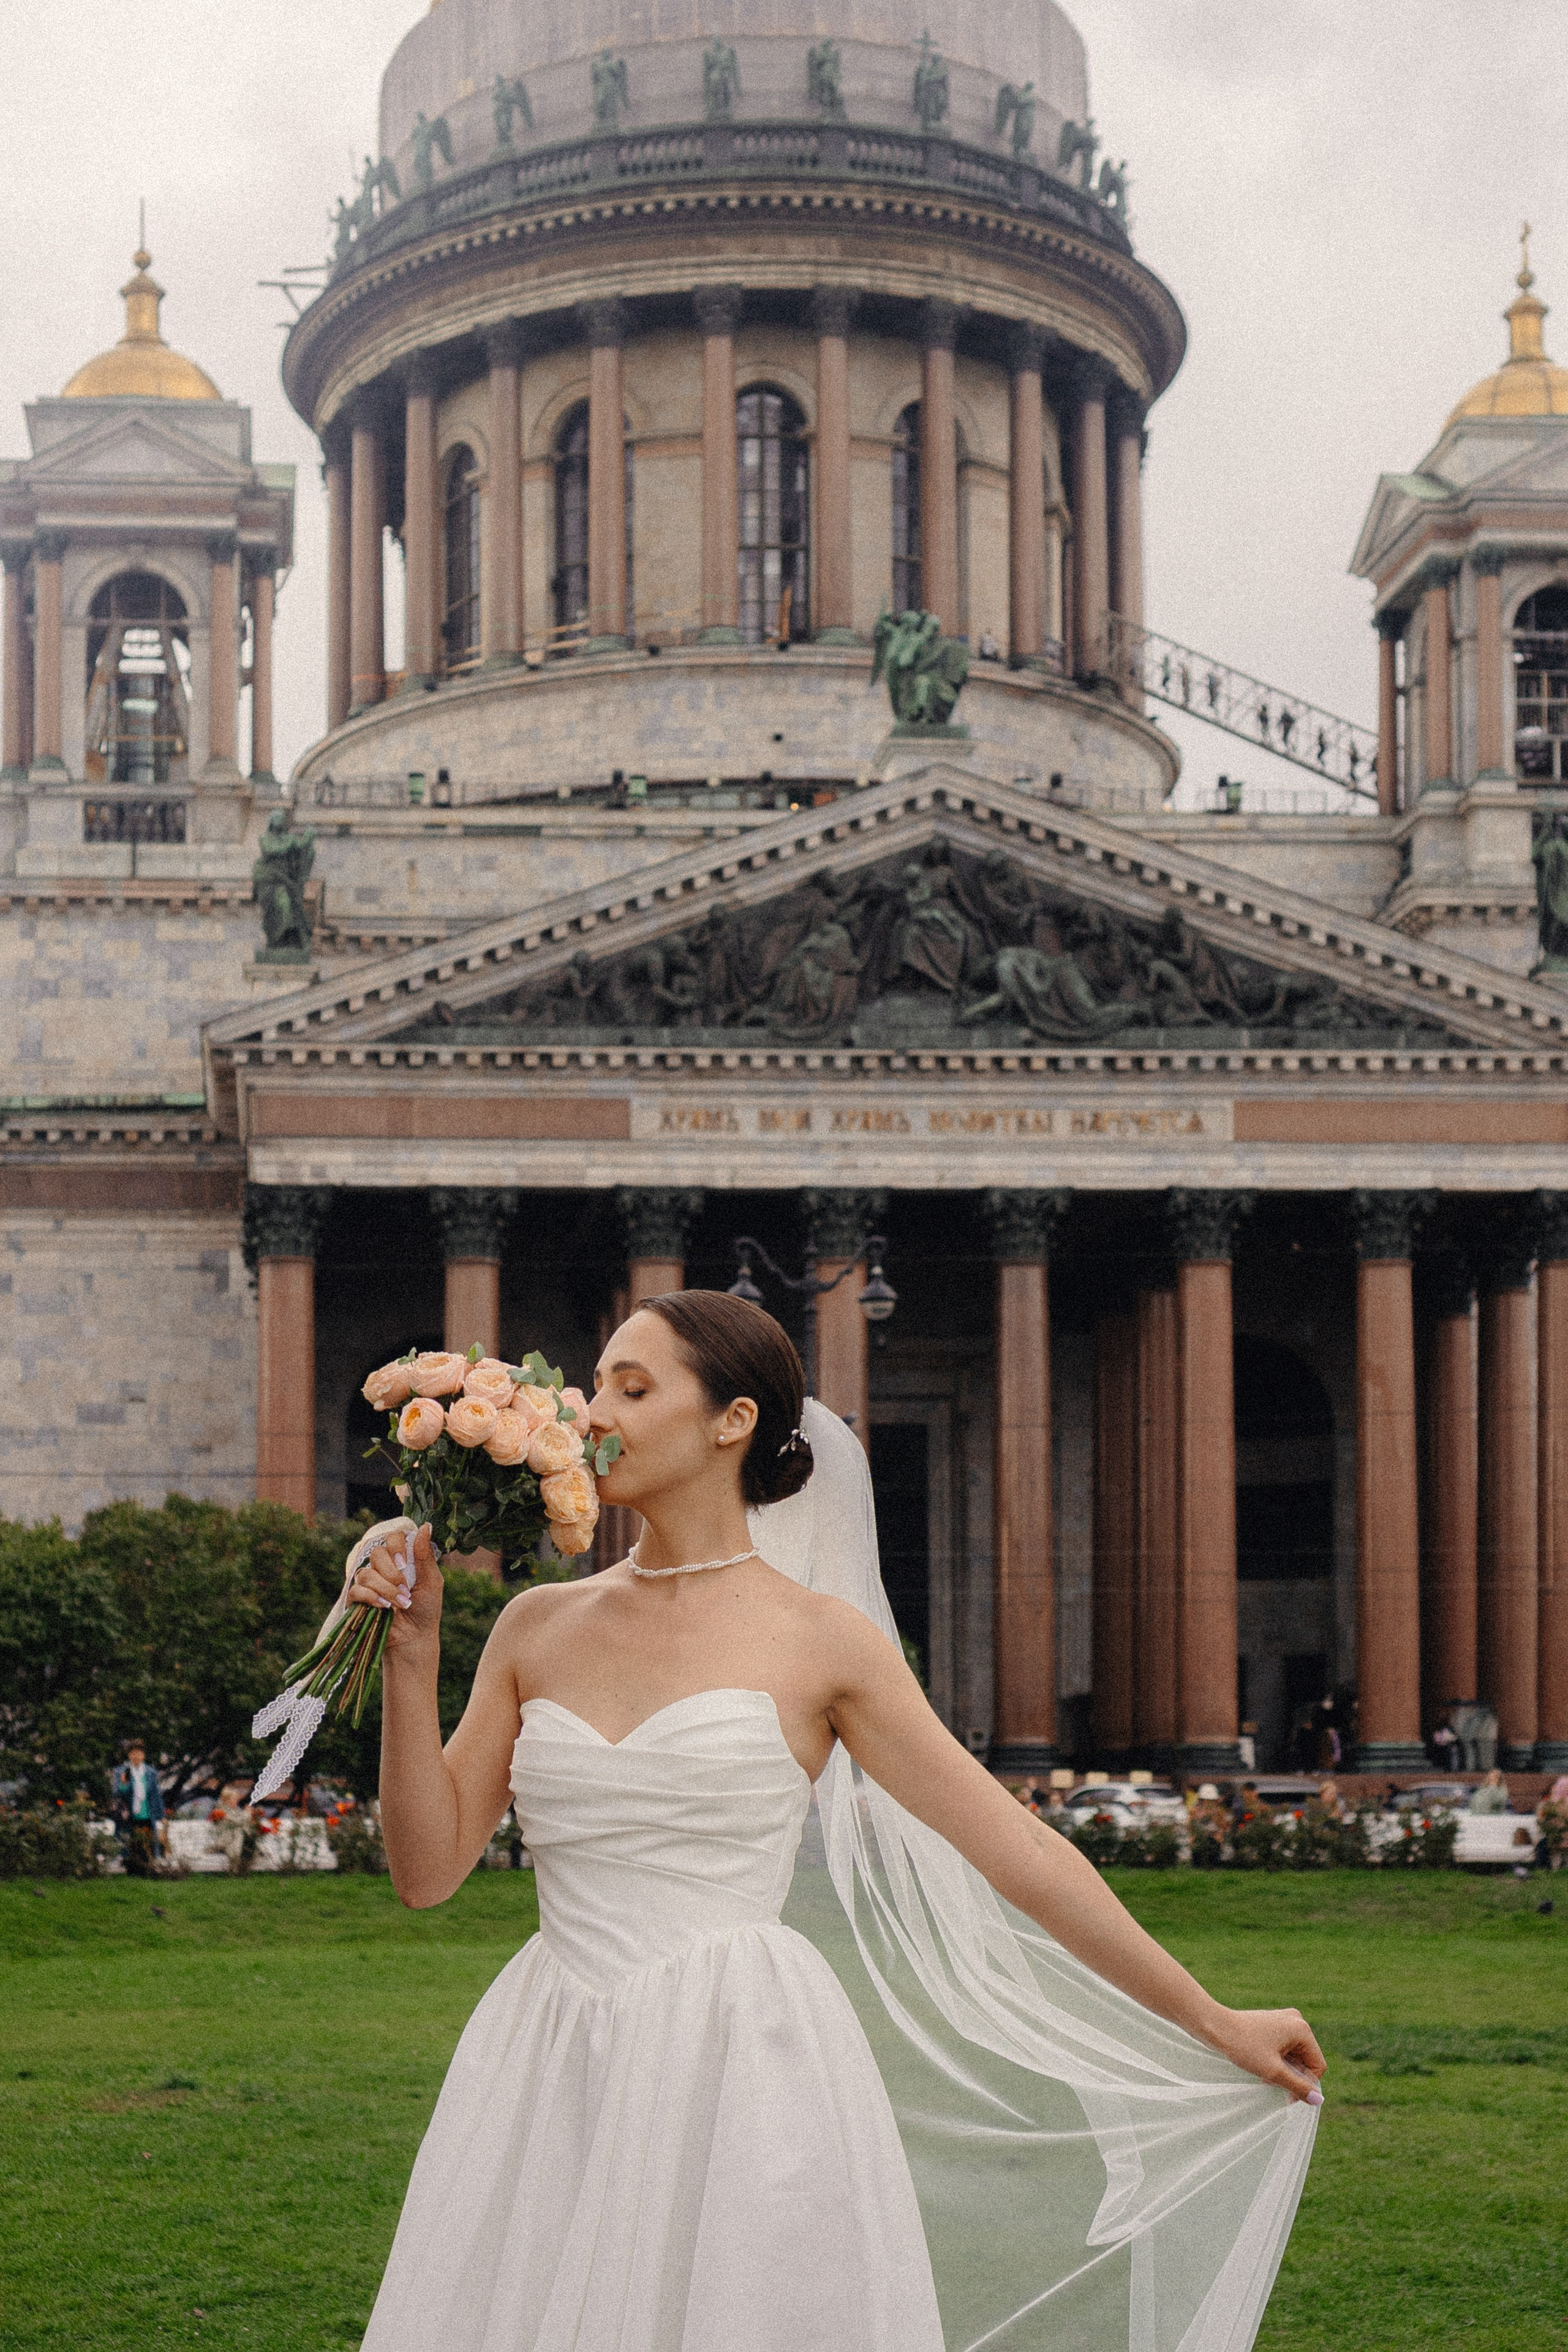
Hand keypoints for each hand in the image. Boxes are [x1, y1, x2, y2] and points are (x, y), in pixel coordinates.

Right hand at [348, 1524, 441, 1661]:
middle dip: (392, 1573)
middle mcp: (382, 1568)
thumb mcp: (431, 1581)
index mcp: (400, 1559)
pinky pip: (356, 1590)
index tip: (404, 1563)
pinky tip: (384, 1608)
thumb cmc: (426, 1609)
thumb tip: (425, 1526)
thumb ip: (425, 1555)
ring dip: (385, 1589)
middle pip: (376, 1553)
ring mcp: (368, 1584)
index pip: (391, 1538)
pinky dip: (371, 1597)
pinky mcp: (357, 1601)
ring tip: (400, 1604)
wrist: (415, 1638)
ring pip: (366, 1573)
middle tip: (405, 1589)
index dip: (396, 1547)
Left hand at [1205, 2006, 1325, 2104]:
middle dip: (1292, 2076)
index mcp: (1302, 2029)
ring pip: (1294, 2056)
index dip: (1306, 2084)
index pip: (1317, 2065)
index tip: (1288, 2097)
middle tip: (1272, 2085)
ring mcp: (1284, 2020)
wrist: (1216, 2027)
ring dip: (1283, 2070)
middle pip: (1306, 2060)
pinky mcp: (1274, 2023)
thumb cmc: (1244, 2047)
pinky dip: (1277, 2061)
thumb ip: (1298, 2086)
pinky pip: (1285, 2048)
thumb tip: (1318, 2100)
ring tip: (1266, 2078)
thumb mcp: (1273, 2071)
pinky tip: (1263, 2068)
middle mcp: (1296, 2020)